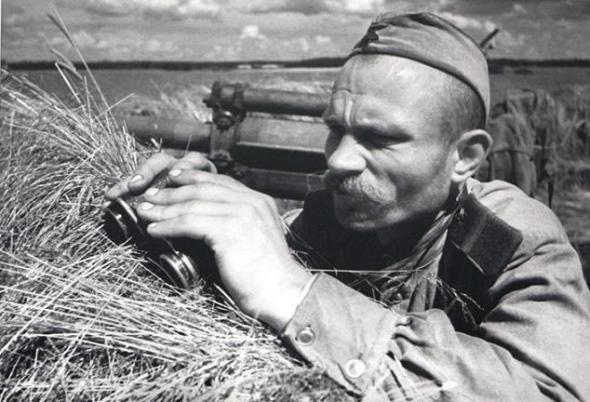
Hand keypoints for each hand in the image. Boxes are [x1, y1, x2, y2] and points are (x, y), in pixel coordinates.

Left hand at [105, 152, 310, 329]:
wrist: (283, 292)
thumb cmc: (267, 276)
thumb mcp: (255, 240)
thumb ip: (238, 225)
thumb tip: (208, 225)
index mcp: (259, 202)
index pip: (220, 181)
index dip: (193, 178)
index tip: (173, 180)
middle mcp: (251, 202)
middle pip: (203, 188)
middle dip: (172, 191)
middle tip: (150, 196)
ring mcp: (242, 214)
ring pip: (193, 204)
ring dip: (163, 208)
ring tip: (145, 212)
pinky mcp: (229, 231)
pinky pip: (189, 222)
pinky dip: (168, 225)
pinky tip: (154, 230)